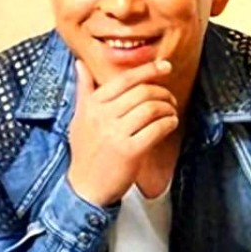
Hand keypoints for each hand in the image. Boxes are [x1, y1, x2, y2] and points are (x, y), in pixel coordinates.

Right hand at [67, 58, 178, 206]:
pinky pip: (156, 129)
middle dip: (162, 92)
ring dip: (168, 108)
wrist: (86, 187)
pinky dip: (169, 123)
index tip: (165, 66)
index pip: (124, 79)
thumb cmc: (86, 152)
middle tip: (170, 99)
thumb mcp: (80, 118)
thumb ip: (84, 90)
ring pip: (151, 108)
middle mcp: (103, 116)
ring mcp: (116, 134)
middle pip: (142, 92)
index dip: (148, 70)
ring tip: (170, 113)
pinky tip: (170, 124)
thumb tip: (80, 64)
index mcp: (92, 105)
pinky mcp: (130, 151)